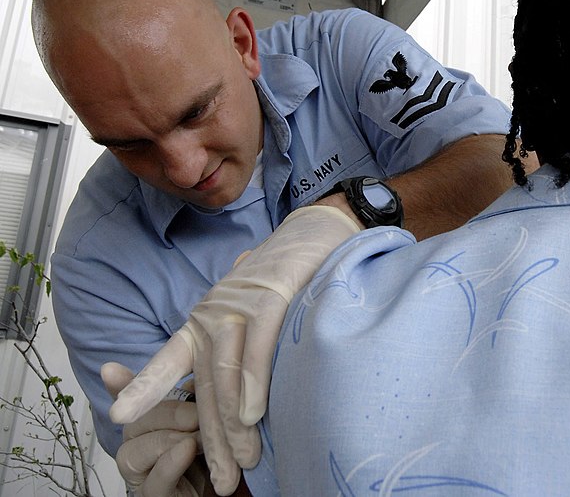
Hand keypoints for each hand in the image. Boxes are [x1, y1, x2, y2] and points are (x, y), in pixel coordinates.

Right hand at [102, 362, 204, 496]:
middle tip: (197, 412)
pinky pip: (156, 480)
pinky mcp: (155, 496)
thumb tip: (190, 376)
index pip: (129, 401)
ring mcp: (142, 475)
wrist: (225, 486)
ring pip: (136, 451)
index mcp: (148, 424)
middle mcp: (137, 447)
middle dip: (167, 413)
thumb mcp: (207, 416)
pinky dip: (171, 462)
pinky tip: (187, 449)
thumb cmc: (213, 453)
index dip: (119, 386)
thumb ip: (195, 396)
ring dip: (171, 437)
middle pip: (136, 423)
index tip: (110, 369)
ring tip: (199, 433)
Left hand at [108, 206, 360, 494]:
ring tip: (241, 463)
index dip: (145, 388)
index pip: (170, 359)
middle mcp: (214, 314)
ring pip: (227, 374)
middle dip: (211, 440)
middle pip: (205, 386)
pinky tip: (252, 415)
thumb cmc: (287, 277)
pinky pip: (255, 349)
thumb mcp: (255, 311)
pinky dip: (252, 384)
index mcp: (206, 320)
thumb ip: (241, 346)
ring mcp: (239, 306)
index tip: (118, 418)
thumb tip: (242, 391)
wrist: (316, 232)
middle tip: (223, 482)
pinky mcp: (270, 298)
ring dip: (233, 424)